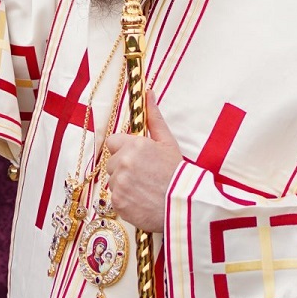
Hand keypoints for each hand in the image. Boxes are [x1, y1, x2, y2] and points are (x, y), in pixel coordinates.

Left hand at [103, 94, 184, 233]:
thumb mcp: (167, 141)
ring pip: (113, 181)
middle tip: (145, 175)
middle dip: (124, 167)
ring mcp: (118, 185)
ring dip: (124, 184)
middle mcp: (122, 163)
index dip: (124, 149)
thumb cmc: (177, 172)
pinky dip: (126, 200)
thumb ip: (154, 117)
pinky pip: (116, 198)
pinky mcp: (118, 203)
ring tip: (145, 189)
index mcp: (132, 145)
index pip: (113, 142)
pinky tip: (142, 200)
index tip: (138, 157)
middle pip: (112, 162)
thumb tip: (147, 92)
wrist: (184, 205)